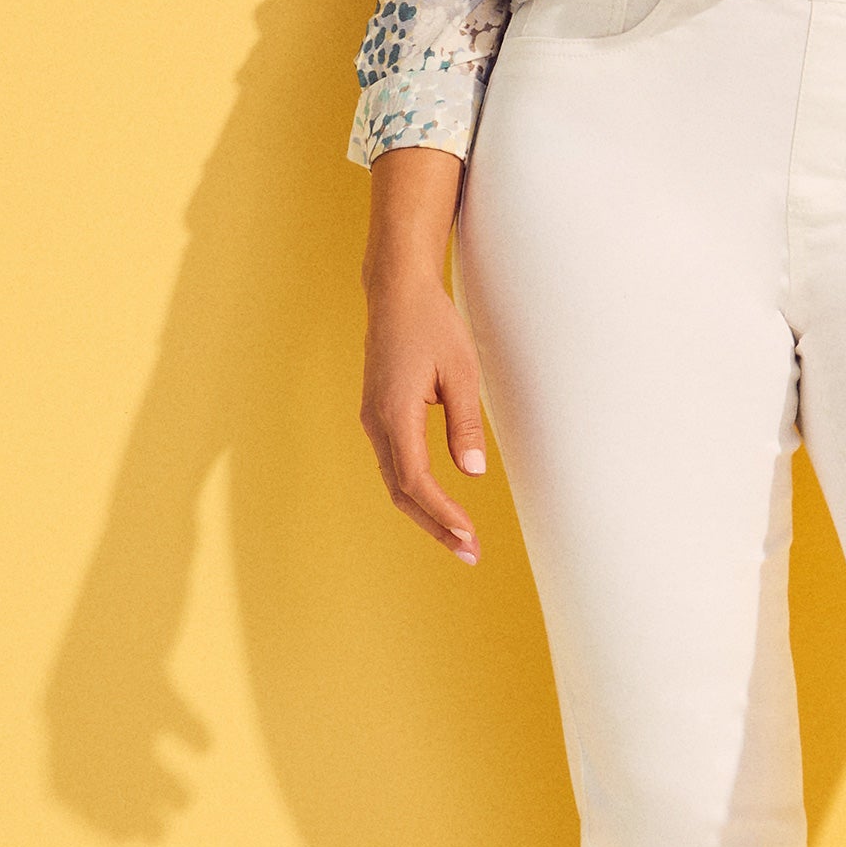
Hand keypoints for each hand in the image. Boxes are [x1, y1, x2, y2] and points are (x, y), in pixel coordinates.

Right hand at [361, 147, 483, 563]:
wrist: (396, 292)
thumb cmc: (432, 325)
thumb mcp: (462, 372)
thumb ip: (465, 424)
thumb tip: (472, 472)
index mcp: (395, 413)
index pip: (416, 480)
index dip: (442, 514)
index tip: (470, 537)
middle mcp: (376, 422)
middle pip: (402, 492)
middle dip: (436, 526)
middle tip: (471, 554)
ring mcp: (373, 420)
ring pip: (395, 481)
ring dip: (426, 513)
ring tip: (461, 539)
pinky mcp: (378, 415)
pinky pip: (395, 464)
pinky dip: (416, 491)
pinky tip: (439, 505)